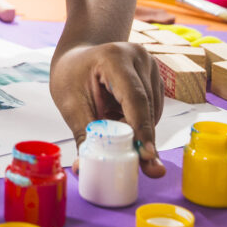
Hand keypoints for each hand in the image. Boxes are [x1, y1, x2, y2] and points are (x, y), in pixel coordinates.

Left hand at [50, 42, 165, 176]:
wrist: (77, 58)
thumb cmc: (72, 78)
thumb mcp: (71, 105)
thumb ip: (84, 136)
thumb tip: (83, 169)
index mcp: (114, 58)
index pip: (134, 97)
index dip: (142, 128)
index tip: (147, 155)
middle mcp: (138, 58)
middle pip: (146, 107)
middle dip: (142, 139)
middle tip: (144, 168)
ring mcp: (149, 66)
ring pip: (152, 111)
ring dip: (138, 130)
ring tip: (112, 126)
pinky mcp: (154, 77)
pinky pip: (153, 109)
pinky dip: (139, 122)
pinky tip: (120, 119)